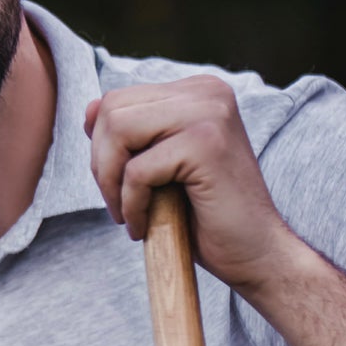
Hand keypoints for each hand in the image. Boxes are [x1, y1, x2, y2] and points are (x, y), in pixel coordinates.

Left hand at [84, 75, 300, 295]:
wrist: (255, 254)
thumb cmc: (205, 216)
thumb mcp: (158, 166)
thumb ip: (129, 135)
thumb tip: (89, 108)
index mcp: (197, 91)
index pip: (118, 100)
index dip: (103, 147)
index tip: (118, 184)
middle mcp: (207, 92)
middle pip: (112, 110)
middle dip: (101, 164)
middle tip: (119, 203)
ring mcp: (210, 113)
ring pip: (118, 132)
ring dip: (110, 183)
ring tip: (128, 214)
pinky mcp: (206, 145)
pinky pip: (136, 171)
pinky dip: (130, 205)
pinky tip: (144, 227)